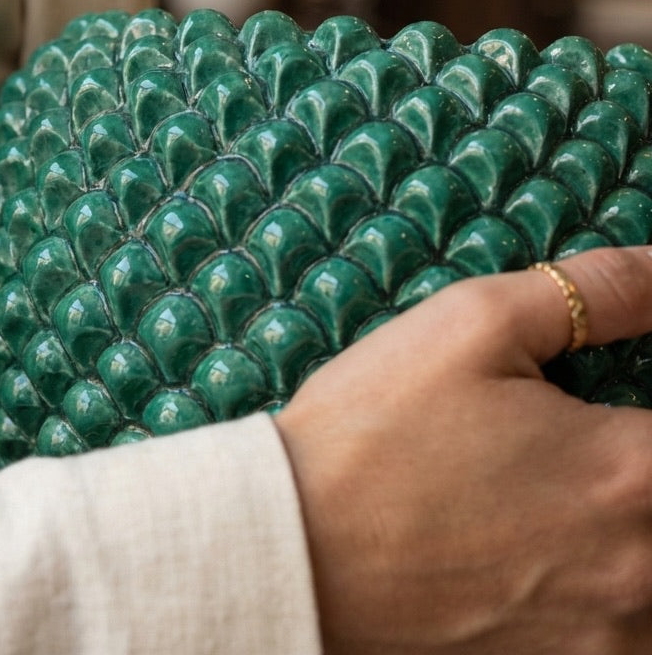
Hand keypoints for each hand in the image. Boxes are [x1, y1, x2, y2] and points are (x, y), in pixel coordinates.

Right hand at [274, 246, 651, 653]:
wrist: (295, 549)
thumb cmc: (374, 432)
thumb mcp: (470, 324)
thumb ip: (593, 291)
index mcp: (632, 470)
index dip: (642, 411)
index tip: (598, 406)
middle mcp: (644, 567)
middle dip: (635, 460)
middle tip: (561, 440)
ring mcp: (611, 635)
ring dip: (627, 524)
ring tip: (536, 494)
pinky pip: (627, 628)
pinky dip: (609, 587)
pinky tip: (540, 552)